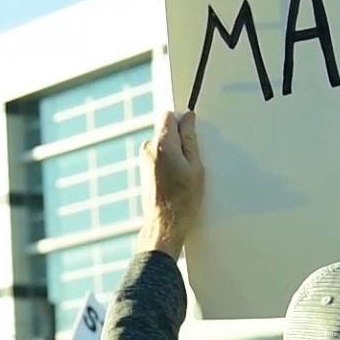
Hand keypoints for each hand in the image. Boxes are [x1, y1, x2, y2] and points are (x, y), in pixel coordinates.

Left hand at [139, 109, 204, 256]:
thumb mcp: (195, 166)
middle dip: (179, 137)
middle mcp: (149, 149)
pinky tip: (177, 178)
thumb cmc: (183, 199)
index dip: (182, 120)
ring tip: (184, 171)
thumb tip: (188, 118)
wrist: (165, 223)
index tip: (192, 131)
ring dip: (174, 150)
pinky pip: (158, 155)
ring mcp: (144, 159)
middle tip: (191, 158)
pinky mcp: (144, 169)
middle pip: (164, 128)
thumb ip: (190, 138)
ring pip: (162, 142)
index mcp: (162, 144)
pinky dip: (168, 161)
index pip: (168, 115)